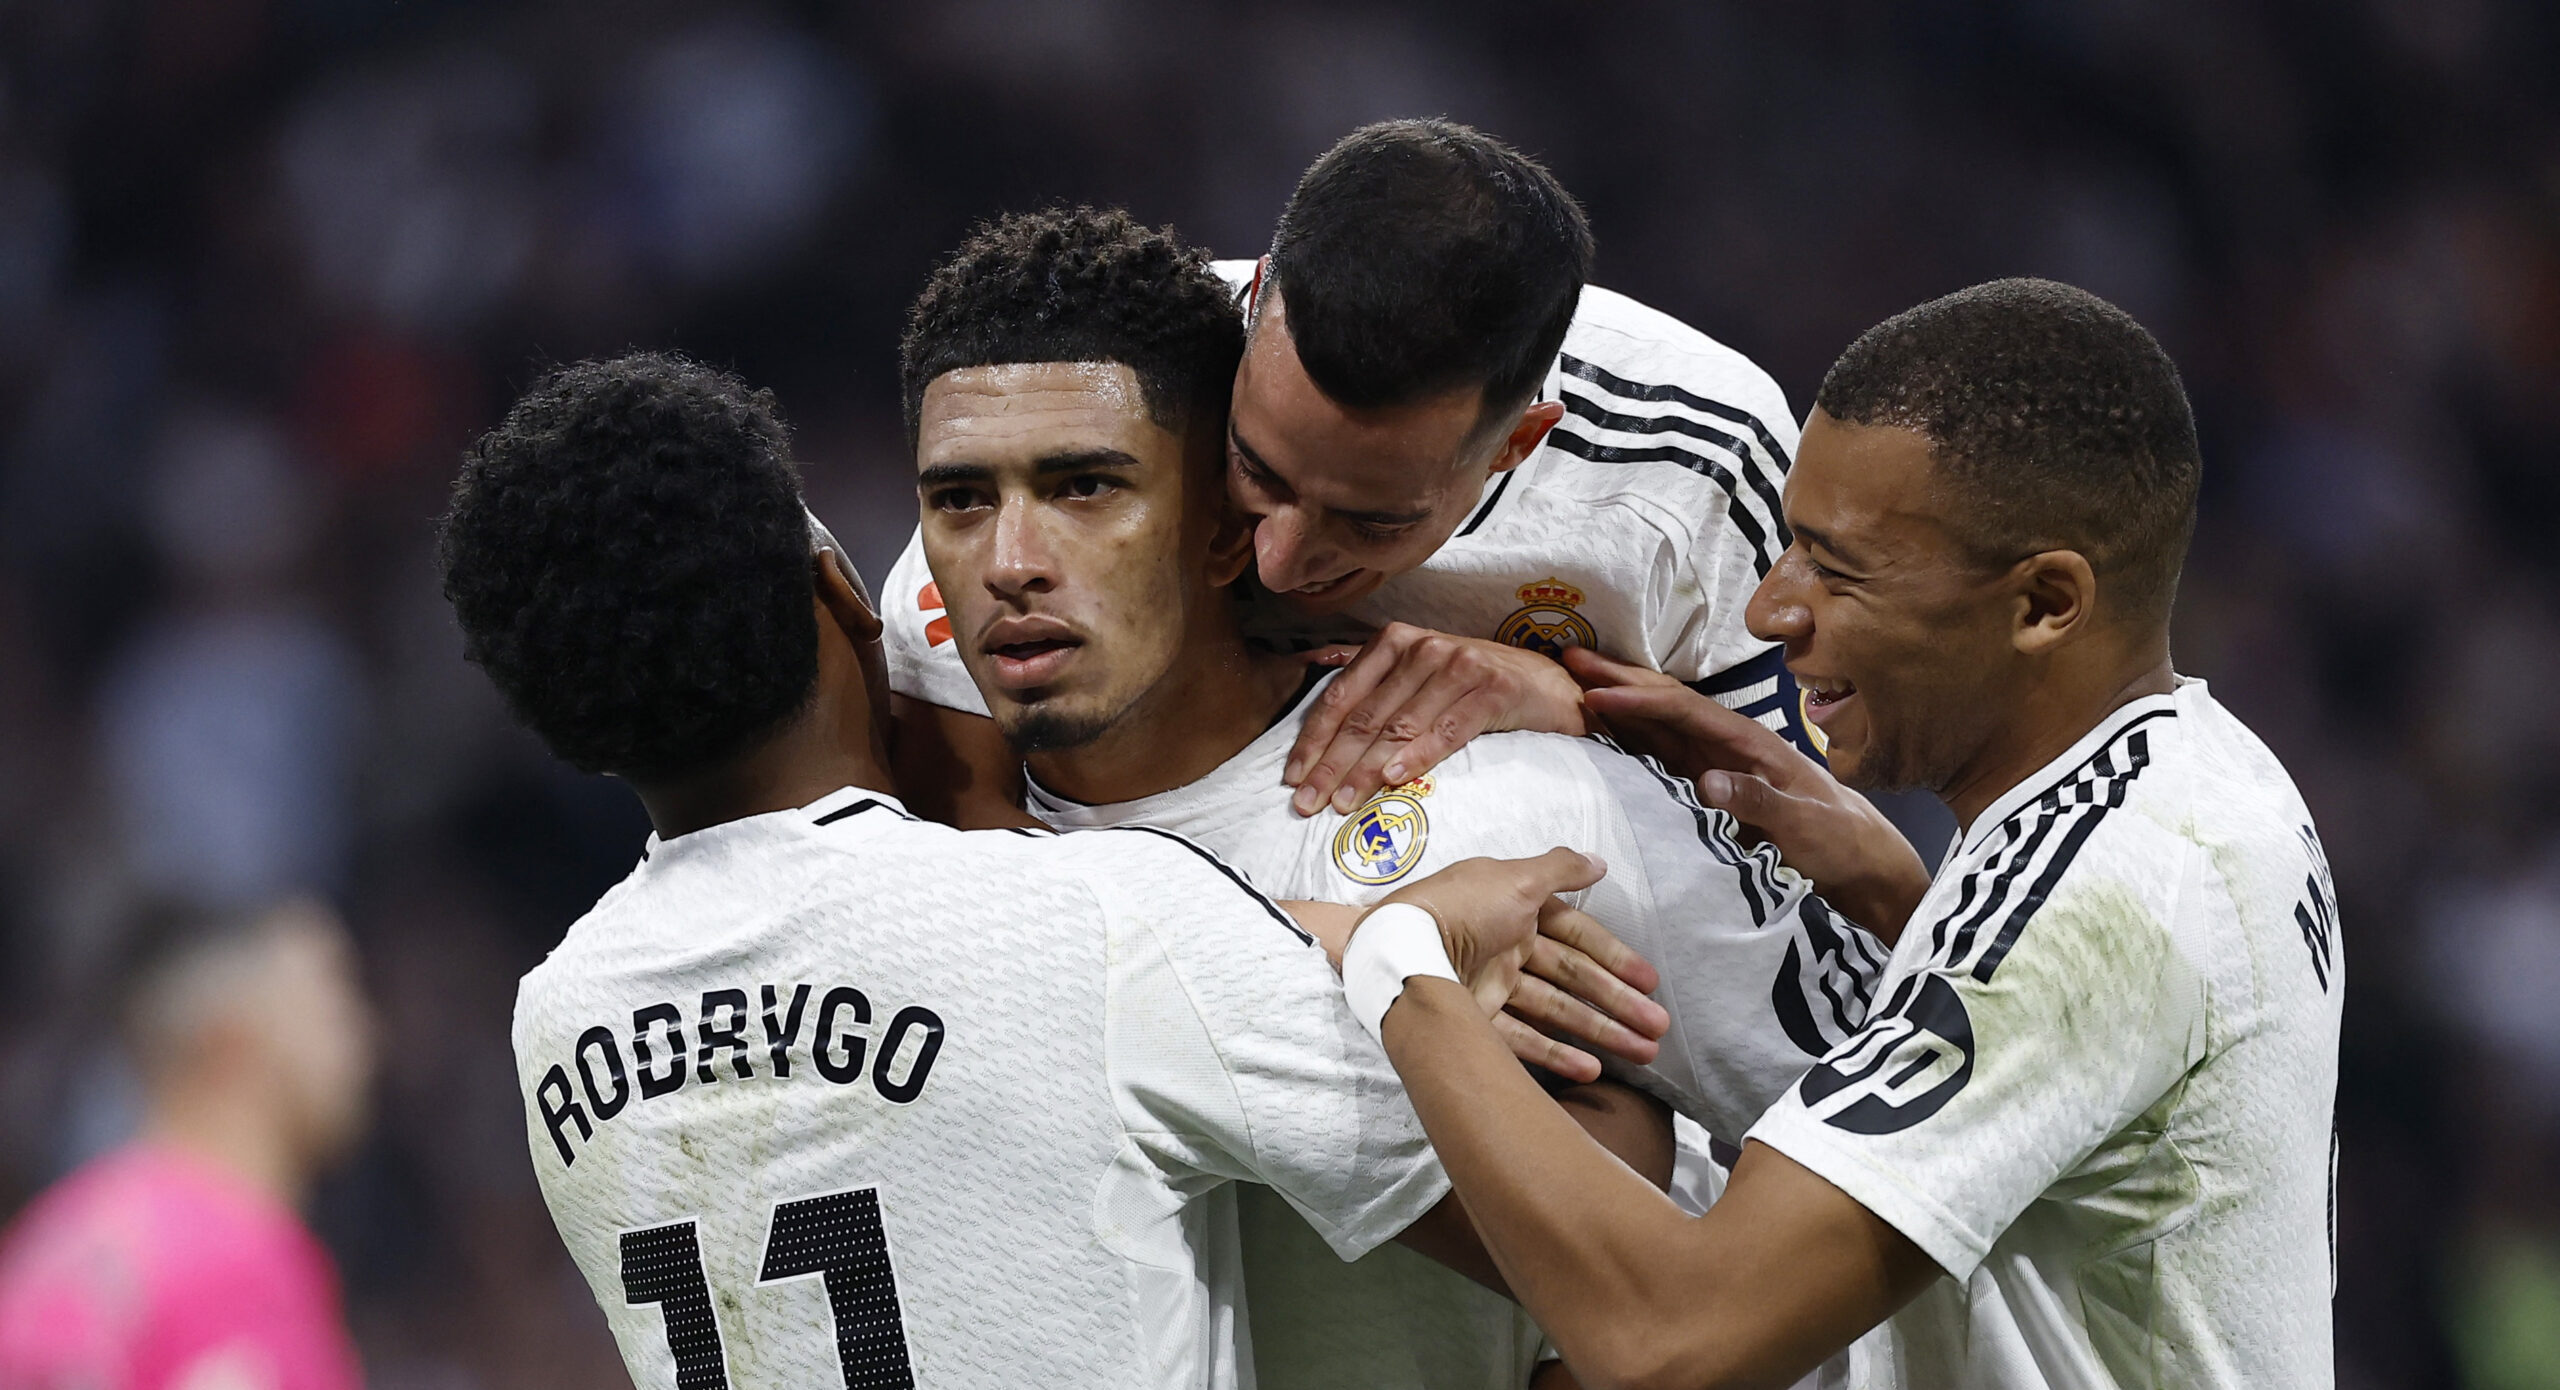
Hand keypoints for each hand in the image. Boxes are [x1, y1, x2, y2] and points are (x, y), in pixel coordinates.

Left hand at [1286, 625, 1590, 816]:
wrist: (1548, 685)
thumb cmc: (1475, 685)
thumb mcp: (1421, 673)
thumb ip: (1375, 680)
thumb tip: (1315, 675)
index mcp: (1395, 641)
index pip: (1342, 694)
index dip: (1314, 738)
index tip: (1293, 776)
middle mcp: (1423, 647)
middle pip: (1365, 715)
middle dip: (1331, 764)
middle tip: (1307, 803)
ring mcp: (1460, 665)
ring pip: (1399, 726)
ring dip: (1365, 771)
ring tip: (1342, 804)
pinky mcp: (1492, 689)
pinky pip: (1447, 730)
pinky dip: (1418, 756)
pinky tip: (1393, 780)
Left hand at [1356, 849, 1649, 1079]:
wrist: (1399, 948)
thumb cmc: (1462, 907)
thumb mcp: (1515, 878)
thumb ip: (1560, 869)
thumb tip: (1600, 861)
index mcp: (1517, 911)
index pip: (1578, 936)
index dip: (1614, 957)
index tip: (1649, 982)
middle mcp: (1506, 947)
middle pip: (1573, 978)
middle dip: (1618, 1002)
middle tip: (1658, 1029)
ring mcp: (1490, 986)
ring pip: (1556, 1012)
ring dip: (1600, 1032)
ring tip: (1643, 1054)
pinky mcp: (1475, 1019)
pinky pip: (1522, 1040)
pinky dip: (1556, 1055)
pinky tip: (1592, 1070)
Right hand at [1565, 647, 1931, 938]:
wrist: (1864, 864)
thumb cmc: (1841, 842)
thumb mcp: (1806, 827)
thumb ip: (1760, 802)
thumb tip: (1708, 781)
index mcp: (1751, 743)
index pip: (1685, 711)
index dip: (1638, 699)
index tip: (1594, 692)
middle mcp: (1730, 745)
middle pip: (1665, 704)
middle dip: (1617, 679)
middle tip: (1567, 658)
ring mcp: (1718, 765)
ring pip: (1657, 726)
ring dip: (1616, 704)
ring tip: (1571, 685)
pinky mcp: (1711, 789)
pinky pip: (1660, 757)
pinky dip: (1627, 740)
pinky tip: (1601, 735)